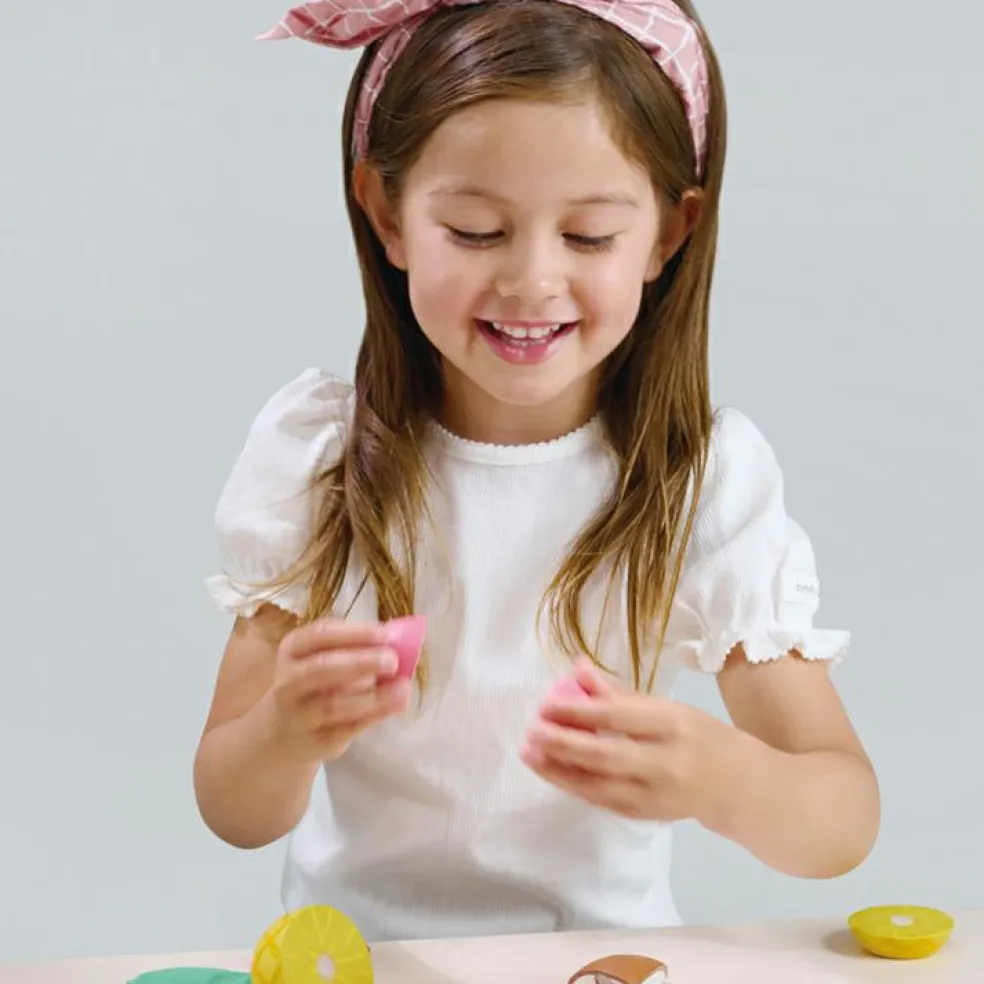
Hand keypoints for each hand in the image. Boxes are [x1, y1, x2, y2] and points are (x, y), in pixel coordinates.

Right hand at [269, 617, 410, 763]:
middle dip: (360, 663)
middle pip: (321, 668)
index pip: (320, 635)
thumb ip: (357, 647)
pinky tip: (398, 704)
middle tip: (393, 660)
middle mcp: (288, 681)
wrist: (288, 732)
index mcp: (293, 650)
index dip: (355, 633)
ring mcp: (299, 714)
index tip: (387, 633)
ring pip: (334, 704)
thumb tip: (398, 641)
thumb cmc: (318, 682)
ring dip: (373, 695)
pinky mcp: (317, 741)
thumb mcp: (326, 657)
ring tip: (403, 687)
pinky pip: (348, 728)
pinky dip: (376, 715)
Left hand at [521, 659, 732, 822]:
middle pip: (606, 756)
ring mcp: (656, 796)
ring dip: (559, 770)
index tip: (547, 705)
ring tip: (529, 754)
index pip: (619, 717)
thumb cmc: (697, 735)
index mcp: (673, 725)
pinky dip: (574, 786)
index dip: (580, 711)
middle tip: (532, 731)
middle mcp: (666, 763)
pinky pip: (602, 801)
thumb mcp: (667, 707)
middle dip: (564, 744)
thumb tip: (577, 669)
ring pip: (599, 785)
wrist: (737, 785)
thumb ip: (620, 694)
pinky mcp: (646, 816)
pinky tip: (551, 771)